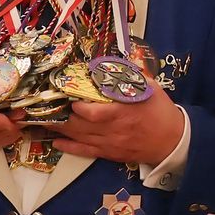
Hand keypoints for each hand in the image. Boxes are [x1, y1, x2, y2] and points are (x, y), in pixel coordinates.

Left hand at [49, 88, 183, 165]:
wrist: (173, 141)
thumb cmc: (161, 112)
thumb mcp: (150, 88)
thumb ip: (132, 75)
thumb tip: (114, 60)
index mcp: (124, 113)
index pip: (96, 113)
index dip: (78, 107)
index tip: (66, 96)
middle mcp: (113, 130)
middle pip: (81, 125)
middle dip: (60, 115)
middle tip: (43, 106)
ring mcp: (110, 143)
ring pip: (79, 137)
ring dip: (60, 129)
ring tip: (42, 120)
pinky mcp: (109, 153)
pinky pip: (85, 152)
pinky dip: (69, 147)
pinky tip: (55, 141)